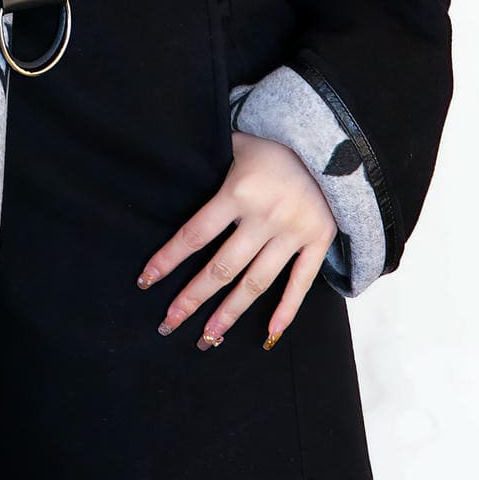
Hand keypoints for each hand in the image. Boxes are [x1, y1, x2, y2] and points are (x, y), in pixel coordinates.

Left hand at [135, 133, 337, 349]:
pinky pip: (301, 282)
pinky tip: (268, 334)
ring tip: (208, 338)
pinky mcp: (318, 240)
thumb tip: (173, 168)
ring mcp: (293, 232)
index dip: (169, 258)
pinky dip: (287, 310)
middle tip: (169, 323)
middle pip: (222, 267)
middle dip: (193, 298)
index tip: (146, 280)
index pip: (195, 233)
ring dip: (230, 313)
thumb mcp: (238, 143)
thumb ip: (210, 162)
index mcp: (240, 192)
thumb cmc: (274, 143)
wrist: (332, 142)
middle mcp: (265, 217)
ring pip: (256, 282)